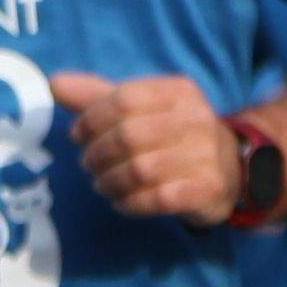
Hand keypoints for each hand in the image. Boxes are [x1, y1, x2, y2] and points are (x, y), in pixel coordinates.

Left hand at [50, 71, 240, 222]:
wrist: (232, 168)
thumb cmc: (173, 135)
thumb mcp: (141, 109)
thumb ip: (98, 96)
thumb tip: (54, 83)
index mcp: (178, 91)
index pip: (123, 99)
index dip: (91, 119)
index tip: (77, 136)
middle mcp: (195, 118)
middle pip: (129, 136)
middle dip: (98, 155)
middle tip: (88, 166)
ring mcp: (205, 154)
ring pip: (140, 170)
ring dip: (110, 182)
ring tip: (103, 185)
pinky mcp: (207, 188)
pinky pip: (158, 199)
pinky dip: (131, 203)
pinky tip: (122, 203)